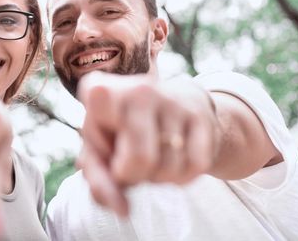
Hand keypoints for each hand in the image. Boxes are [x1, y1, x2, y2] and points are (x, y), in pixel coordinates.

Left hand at [77, 71, 218, 215]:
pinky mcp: (201, 115)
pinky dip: (184, 176)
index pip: (95, 134)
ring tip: (153, 159)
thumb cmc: (124, 129)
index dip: (103, 157)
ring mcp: (172, 100)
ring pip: (169, 167)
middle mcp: (137, 89)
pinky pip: (196, 165)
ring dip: (159, 177)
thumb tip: (122, 209)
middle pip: (139, 160)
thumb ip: (99, 181)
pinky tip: (175, 160)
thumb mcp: (99, 149)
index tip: (107, 149)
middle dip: (134, 177)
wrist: (173, 101)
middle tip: (131, 167)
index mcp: (100, 92)